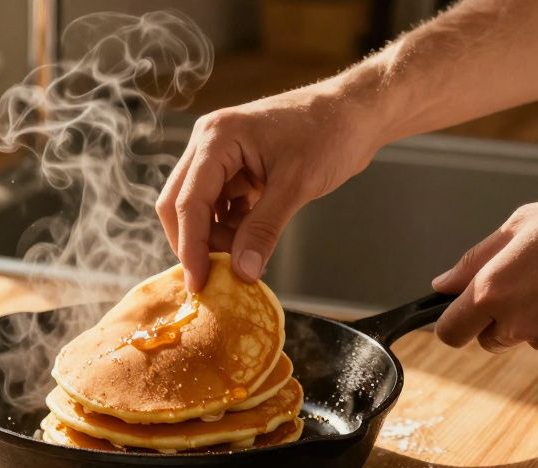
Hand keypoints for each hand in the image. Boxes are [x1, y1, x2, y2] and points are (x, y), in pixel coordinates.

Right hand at [157, 82, 385, 290]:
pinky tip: (250, 246)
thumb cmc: (331, 133)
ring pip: (199, 208)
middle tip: (213, 279)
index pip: (189, 201)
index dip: (191, 247)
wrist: (357, 113)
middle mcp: (209, 143)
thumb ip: (264, 229)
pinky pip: (220, 206)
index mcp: (217, 138)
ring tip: (244, 260)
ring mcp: (221, 155)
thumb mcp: (296, 185)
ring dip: (215, 238)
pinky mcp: (236, 168)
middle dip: (194, 243)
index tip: (199, 284)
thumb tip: (242, 272)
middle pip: (180, 203)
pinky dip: (231, 229)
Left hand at [431, 185, 537, 358]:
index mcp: (493, 292)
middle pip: (487, 339)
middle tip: (526, 285)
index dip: (452, 322)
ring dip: (536, 318)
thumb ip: (475, 260)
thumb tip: (442, 285)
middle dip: (496, 320)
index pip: (449, 331)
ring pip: (527, 338)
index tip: (461, 311)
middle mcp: (517, 324)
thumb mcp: (523, 224)